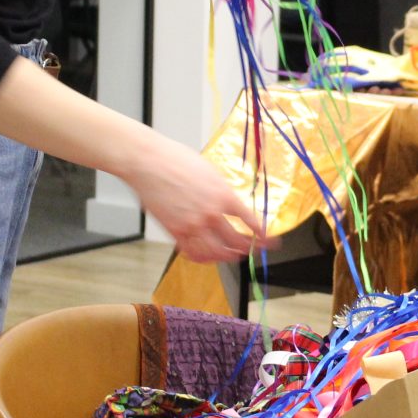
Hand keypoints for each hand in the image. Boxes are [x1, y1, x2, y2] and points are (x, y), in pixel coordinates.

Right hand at [125, 137, 277, 263]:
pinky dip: (204, 257)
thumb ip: (222, 192)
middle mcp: (211, 213)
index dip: (262, 234)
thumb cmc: (176, 160)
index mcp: (223, 195)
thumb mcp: (210, 172)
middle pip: (237, 240)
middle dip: (250, 248)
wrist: (148, 161)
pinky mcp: (175, 231)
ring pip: (217, 252)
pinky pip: (193, 252)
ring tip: (235, 256)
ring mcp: (192, 225)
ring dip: (229, 256)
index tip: (269, 240)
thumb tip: (230, 205)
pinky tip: (208, 256)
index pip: (250, 221)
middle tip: (256, 250)